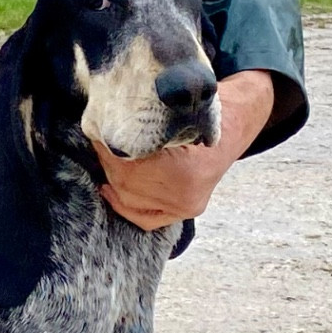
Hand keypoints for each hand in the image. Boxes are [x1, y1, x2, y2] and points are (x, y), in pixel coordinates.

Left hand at [95, 70, 274, 230]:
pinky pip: (146, 219)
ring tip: (105, 162)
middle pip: (128, 184)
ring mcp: (185, 206)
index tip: (97, 135)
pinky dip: (124, 206)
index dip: (109, 150)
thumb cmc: (201, 113)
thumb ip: (141, 129)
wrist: (233, 127)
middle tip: (99, 145)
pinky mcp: (184, 212)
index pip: (130, 165)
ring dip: (113, 180)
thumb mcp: (172, 114)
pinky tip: (109, 191)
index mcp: (184, 168)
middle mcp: (185, 193)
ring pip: (131, 200)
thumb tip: (100, 130)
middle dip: (109, 163)